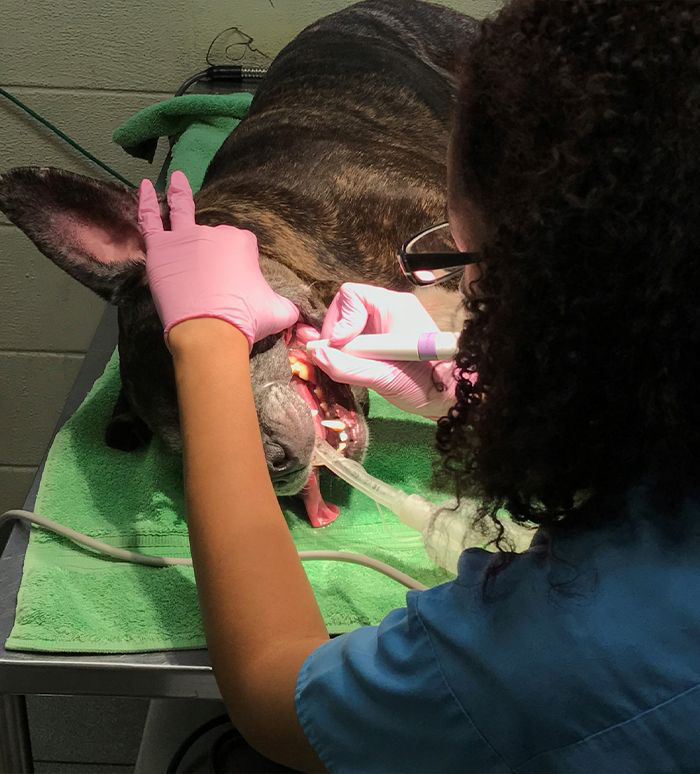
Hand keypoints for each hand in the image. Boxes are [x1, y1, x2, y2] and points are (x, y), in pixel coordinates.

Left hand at [137, 171, 298, 349]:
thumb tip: (299, 314)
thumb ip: (288, 307)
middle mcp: (214, 233)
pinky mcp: (161, 249)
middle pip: (212, 234)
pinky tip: (144, 186)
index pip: (240, 244)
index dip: (238, 263)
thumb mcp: (280, 313)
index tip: (237, 282)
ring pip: (180, 211)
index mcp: (242, 242)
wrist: (211, 332)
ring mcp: (185, 238)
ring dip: (178, 194)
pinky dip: (146, 201)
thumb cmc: (246, 319)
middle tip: (209, 264)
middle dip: (212, 247)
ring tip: (176, 180)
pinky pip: (151, 219)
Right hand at [307, 283, 457, 417]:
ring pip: (346, 325)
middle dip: (337, 335)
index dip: (339, 320)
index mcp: (393, 306)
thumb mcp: (384, 378)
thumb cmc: (425, 385)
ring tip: (354, 367)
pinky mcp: (382, 338)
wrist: (448, 398)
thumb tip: (315, 354)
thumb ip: (347, 367)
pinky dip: (349, 353)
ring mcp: (385, 323)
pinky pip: (354, 338)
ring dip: (343, 347)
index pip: (350, 295)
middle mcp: (388, 308)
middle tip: (339, 360)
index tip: (341, 346)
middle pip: (344, 309)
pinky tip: (357, 367)